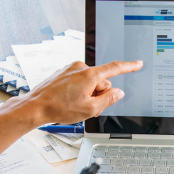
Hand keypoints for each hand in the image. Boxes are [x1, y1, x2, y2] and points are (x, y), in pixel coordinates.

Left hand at [25, 60, 142, 123]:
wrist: (35, 106)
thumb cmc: (59, 108)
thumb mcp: (90, 109)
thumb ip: (108, 99)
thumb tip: (117, 92)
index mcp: (89, 75)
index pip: (115, 68)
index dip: (129, 67)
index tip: (138, 64)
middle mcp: (80, 68)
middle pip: (101, 81)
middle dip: (99, 94)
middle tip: (88, 107)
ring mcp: (71, 69)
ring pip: (90, 82)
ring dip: (88, 93)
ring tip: (75, 105)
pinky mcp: (64, 72)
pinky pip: (79, 80)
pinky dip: (78, 90)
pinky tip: (68, 100)